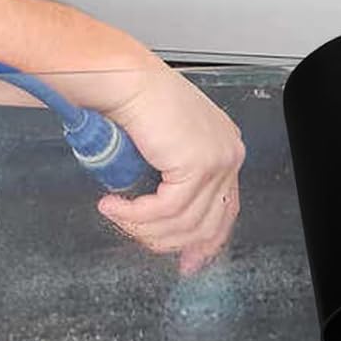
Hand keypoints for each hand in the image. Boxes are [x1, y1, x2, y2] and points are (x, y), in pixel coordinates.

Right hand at [99, 62, 244, 274]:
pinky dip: (135, 214)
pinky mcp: (197, 164)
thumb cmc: (133, 99)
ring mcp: (217, 159)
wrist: (124, 78)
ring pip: (183, 221)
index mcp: (222, 149)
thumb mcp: (160, 148)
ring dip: (142, 225)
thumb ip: (170, 181)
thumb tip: (162, 221)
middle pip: (207, 223)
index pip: (225, 210)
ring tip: (113, 213)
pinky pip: (165, 210)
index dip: (204, 242)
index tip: (186, 263)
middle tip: (134, 237)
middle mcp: (227, 154)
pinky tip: (114, 206)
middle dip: (168, 240)